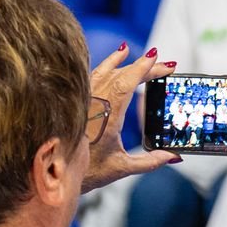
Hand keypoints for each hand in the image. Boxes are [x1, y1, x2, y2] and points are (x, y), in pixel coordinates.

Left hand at [79, 43, 179, 191]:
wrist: (54, 173)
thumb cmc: (86, 171)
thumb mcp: (120, 168)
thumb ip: (149, 161)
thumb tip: (172, 156)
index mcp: (107, 118)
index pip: (126, 84)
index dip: (141, 69)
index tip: (156, 59)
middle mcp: (93, 105)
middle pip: (120, 76)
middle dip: (144, 67)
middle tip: (165, 66)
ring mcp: (83, 101)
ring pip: (104, 73)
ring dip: (123, 62)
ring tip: (138, 53)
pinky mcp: (77, 102)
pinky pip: (92, 77)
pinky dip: (105, 65)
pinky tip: (115, 58)